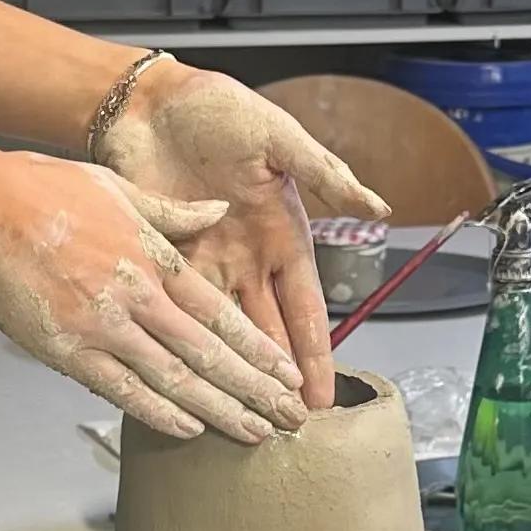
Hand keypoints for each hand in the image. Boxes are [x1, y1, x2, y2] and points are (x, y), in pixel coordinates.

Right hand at [0, 152, 311, 444]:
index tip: (289, 374)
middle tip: (290, 419)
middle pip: (211, 354)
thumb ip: (173, 211)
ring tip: (256, 433)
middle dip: (256, 390)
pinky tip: (191, 429)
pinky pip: (124, 389)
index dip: (259, 349)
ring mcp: (105, 327)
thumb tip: (219, 211)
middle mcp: (139, 297)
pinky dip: (159, 413)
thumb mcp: (119, 187)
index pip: (222, 313)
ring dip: (221, 410)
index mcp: (154, 257)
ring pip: (177, 378)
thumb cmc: (41, 191)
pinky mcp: (70, 350)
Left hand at [93, 64, 390, 408]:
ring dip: (229, 375)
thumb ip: (324, 174)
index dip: (312, 355)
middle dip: (273, 382)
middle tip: (282, 427)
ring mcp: (206, 267)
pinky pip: (176, 314)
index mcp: (282, 238)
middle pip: (265, 335)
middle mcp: (247, 262)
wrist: (152, 102)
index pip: (304, 310)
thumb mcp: (281, 139)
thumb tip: (378, 205)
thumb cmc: (220, 111)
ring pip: (221, 335)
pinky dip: (179, 345)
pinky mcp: (164, 264)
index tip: (318, 397)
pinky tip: (180, 380)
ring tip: (238, 417)